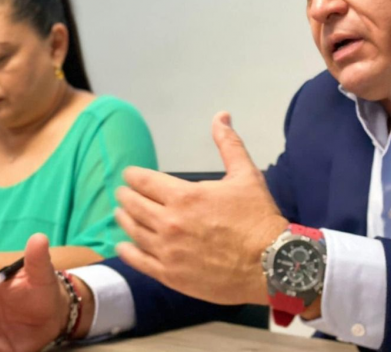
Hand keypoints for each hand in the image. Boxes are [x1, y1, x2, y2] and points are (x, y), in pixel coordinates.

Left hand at [116, 111, 287, 305]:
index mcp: (185, 196)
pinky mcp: (170, 275)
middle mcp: (170, 222)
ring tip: (120, 214)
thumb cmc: (258, 218)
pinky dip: (127, 251)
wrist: (270, 265)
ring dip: (123, 219)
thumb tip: (221, 116)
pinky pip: (139, 261)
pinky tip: (123, 245)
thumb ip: (228, 144)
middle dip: (126, 196)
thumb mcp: (246, 175)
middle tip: (122, 193)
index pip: (145, 181)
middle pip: (134, 205)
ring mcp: (168, 251)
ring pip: (133, 232)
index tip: (130, 174)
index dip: (133, 176)